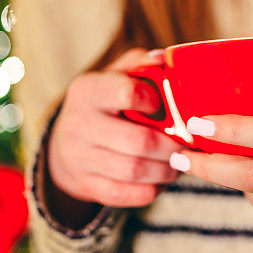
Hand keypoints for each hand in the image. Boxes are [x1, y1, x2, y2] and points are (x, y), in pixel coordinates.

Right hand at [48, 48, 184, 206]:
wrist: (65, 145)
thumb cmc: (103, 105)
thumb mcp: (113, 77)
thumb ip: (139, 64)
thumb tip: (164, 58)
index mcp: (87, 90)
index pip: (126, 93)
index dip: (154, 100)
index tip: (165, 105)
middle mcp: (77, 124)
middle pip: (138, 141)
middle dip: (171, 146)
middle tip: (187, 145)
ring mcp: (78, 158)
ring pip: (134, 170)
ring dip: (165, 170)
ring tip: (179, 163)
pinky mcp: (85, 185)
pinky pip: (126, 194)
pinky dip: (152, 189)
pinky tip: (161, 179)